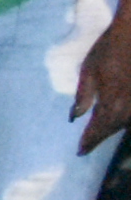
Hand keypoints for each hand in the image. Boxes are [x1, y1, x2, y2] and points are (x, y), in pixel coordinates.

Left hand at [75, 10, 130, 153]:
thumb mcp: (89, 70)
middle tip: (88, 143)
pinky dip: (126, 117)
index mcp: (111, 103)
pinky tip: (120, 115)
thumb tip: (74, 117)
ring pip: (127, 122)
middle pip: (114, 128)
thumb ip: (83, 96)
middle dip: (101, 135)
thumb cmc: (110, 48)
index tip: (80, 151)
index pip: (98, 130)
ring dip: (115, 127)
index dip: (89, 142)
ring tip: (102, 131)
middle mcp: (129, 108)